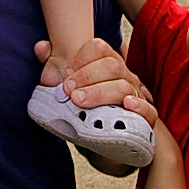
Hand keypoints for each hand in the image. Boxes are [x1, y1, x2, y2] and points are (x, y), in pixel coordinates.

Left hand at [35, 38, 156, 125]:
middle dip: (86, 76)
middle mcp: (124, 75)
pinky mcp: (145, 118)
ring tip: (79, 102)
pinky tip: (125, 105)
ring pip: (123, 86)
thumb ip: (54, 65)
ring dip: (99, 92)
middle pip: (111, 64)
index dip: (80, 59)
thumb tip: (40, 47)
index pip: (98, 48)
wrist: (108, 140)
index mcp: (106, 63)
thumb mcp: (68, 87)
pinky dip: (138, 106)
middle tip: (68, 93)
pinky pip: (149, 109)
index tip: (65, 75)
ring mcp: (136, 95)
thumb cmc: (86, 108)